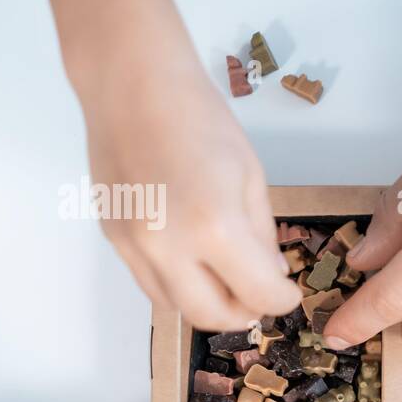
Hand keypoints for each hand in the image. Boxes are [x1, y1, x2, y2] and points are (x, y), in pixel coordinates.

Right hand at [81, 57, 300, 330]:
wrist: (131, 84)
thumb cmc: (200, 120)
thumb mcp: (250, 178)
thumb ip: (262, 236)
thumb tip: (271, 277)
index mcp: (214, 227)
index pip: (258, 295)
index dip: (282, 300)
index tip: (288, 292)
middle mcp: (167, 247)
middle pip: (212, 317)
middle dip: (244, 313)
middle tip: (259, 296)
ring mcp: (133, 246)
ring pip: (176, 307)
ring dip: (208, 303)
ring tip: (228, 278)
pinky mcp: (113, 239)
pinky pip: (150, 283)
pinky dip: (178, 284)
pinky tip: (195, 259)